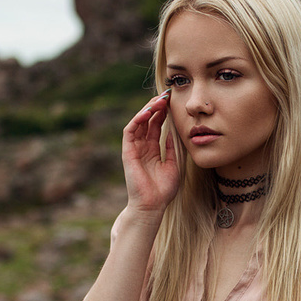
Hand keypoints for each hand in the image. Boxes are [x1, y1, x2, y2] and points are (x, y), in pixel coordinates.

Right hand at [122, 90, 180, 215]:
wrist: (152, 205)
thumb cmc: (163, 190)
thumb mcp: (173, 165)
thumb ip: (171, 148)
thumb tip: (172, 132)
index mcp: (152, 149)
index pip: (156, 125)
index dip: (163, 112)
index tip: (173, 101)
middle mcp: (142, 146)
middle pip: (147, 120)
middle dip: (156, 106)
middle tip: (166, 95)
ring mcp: (134, 148)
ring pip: (138, 122)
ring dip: (148, 109)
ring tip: (159, 100)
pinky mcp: (127, 152)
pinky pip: (130, 131)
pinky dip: (137, 120)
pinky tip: (148, 112)